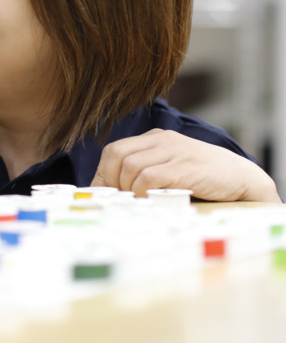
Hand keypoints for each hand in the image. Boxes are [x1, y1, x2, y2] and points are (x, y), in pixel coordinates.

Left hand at [91, 129, 280, 201]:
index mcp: (155, 138)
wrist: (241, 178)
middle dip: (111, 181)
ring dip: (128, 190)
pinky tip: (150, 202)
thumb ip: (146, 173)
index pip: (114, 151)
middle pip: (117, 155)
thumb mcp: (171, 168)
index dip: (102, 174)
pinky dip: (143, 193)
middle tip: (118, 201)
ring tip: (137, 204)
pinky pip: (149, 178)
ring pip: (130, 167)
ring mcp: (173, 151)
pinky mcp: (184, 166)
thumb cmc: (203, 178)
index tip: (101, 196)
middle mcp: (161, 140)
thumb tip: (113, 194)